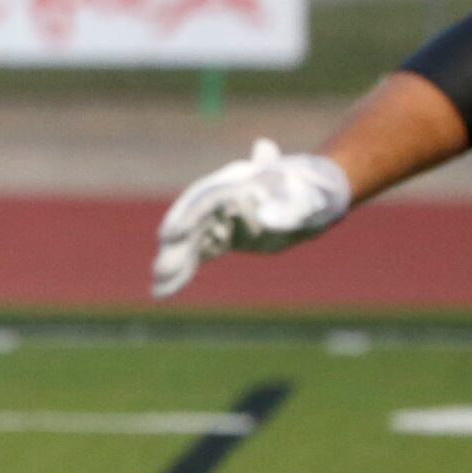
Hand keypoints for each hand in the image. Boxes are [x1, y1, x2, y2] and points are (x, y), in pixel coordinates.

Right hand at [151, 138, 353, 298]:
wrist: (315, 198)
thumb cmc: (310, 193)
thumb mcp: (305, 200)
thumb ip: (286, 208)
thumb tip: (264, 218)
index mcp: (237, 181)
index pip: (205, 198)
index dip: (186, 216)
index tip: (171, 234)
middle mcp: (221, 199)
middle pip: (192, 224)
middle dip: (175, 247)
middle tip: (158, 270)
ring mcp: (219, 219)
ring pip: (191, 243)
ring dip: (174, 265)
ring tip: (157, 288)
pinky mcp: (221, 237)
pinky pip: (198, 255)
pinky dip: (183, 272)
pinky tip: (164, 291)